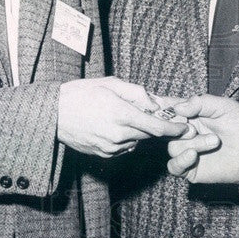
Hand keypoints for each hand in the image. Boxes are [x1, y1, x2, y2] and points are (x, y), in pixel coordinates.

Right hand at [57, 77, 186, 157]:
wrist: (53, 114)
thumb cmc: (82, 93)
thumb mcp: (111, 83)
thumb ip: (136, 92)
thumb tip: (154, 104)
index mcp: (122, 114)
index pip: (157, 127)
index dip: (174, 129)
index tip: (185, 128)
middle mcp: (118, 134)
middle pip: (149, 135)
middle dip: (156, 127)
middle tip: (159, 117)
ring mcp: (110, 147)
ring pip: (136, 141)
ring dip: (139, 132)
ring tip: (126, 117)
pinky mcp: (103, 154)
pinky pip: (123, 147)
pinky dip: (126, 138)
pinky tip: (115, 126)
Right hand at [166, 95, 238, 192]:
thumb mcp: (224, 106)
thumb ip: (201, 102)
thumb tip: (177, 107)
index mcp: (191, 114)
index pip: (169, 108)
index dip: (163, 107)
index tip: (159, 105)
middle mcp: (185, 132)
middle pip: (165, 129)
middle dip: (177, 128)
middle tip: (193, 128)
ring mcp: (186, 150)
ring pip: (173, 147)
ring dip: (194, 143)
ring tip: (215, 142)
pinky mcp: (189, 168)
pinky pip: (174, 166)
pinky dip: (181, 160)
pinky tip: (194, 155)